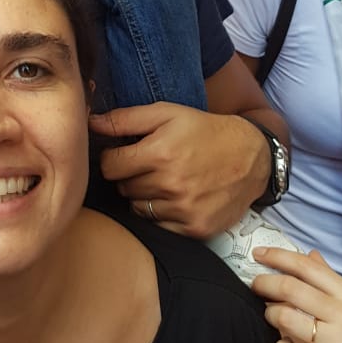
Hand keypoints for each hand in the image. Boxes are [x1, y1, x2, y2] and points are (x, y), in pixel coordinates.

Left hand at [90, 102, 269, 238]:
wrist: (251, 156)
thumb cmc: (203, 130)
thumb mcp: (166, 113)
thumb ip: (125, 118)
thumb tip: (90, 122)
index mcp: (160, 153)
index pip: (109, 166)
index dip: (113, 158)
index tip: (124, 154)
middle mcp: (171, 184)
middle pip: (122, 187)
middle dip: (129, 175)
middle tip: (148, 164)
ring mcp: (184, 210)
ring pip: (137, 208)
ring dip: (143, 195)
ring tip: (163, 179)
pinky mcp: (195, 229)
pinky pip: (158, 225)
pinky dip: (161, 213)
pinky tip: (176, 196)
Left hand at [251, 247, 341, 342]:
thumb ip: (334, 283)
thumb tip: (310, 256)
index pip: (306, 267)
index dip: (276, 256)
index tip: (259, 254)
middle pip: (290, 289)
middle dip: (263, 284)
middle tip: (254, 285)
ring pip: (286, 320)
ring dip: (270, 316)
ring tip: (270, 317)